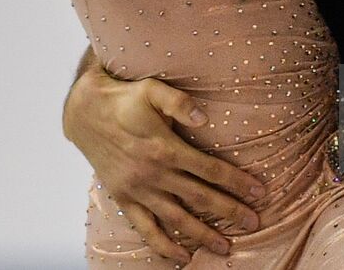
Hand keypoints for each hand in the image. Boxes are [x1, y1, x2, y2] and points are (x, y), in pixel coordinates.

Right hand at [63, 66, 265, 262]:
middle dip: (230, 211)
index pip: (210, 170)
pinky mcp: (124, 199)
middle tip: (254, 222)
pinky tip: (181, 257)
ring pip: (177, 219)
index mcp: (165, 148)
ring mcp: (139, 190)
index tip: (259, 192)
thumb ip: (178, 102)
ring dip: (202, 235)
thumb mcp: (152, 90)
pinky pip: (146, 229)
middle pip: (200, 198)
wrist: (85, 113)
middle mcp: (154, 174)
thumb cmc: (124, 98)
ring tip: (225, 247)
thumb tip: (204, 118)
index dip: (236, 181)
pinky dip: (163, 246)